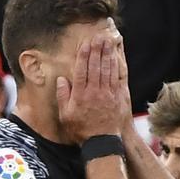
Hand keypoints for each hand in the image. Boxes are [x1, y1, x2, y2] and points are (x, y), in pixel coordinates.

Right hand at [56, 19, 131, 143]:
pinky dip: (115, 66)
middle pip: (95, 66)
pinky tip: (115, 57)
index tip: (85, 43)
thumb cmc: (81, 130)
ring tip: (107, 41)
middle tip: (98, 36)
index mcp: (80, 94)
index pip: (82, 70)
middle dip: (97, 49)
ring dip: (107, 54)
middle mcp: (94, 92)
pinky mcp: (117, 97)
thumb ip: (63, 96)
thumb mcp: (66, 115)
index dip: (83, 55)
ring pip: (107, 70)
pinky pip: (116, 78)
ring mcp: (107, 94)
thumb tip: (62, 79)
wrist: (102, 142)